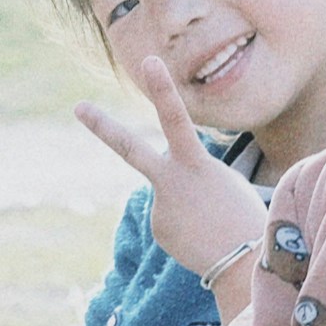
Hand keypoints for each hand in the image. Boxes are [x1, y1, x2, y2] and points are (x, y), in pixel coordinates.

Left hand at [76, 55, 268, 315]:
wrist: (247, 264)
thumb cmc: (246, 216)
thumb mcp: (222, 182)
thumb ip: (190, 172)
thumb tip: (163, 189)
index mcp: (194, 164)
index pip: (176, 118)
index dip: (162, 88)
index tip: (149, 60)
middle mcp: (169, 183)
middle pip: (130, 148)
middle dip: (103, 126)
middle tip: (78, 107)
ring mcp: (158, 207)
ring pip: (169, 197)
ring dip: (190, 208)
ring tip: (214, 224)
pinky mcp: (158, 230)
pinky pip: (172, 221)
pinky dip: (188, 227)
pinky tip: (204, 238)